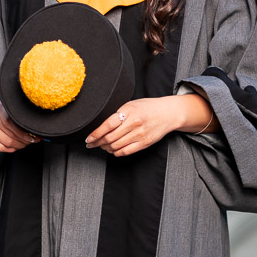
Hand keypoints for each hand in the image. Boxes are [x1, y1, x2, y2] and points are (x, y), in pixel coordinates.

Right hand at [0, 101, 37, 152]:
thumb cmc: (7, 113)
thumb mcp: (14, 111)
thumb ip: (21, 119)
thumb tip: (35, 132)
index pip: (11, 123)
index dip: (23, 132)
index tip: (32, 137)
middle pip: (10, 134)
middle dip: (23, 140)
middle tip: (31, 141)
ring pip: (7, 142)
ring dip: (18, 145)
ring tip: (24, 144)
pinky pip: (0, 147)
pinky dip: (10, 149)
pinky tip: (15, 147)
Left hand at [85, 95, 206, 156]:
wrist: (168, 113)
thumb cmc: (148, 107)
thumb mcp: (131, 104)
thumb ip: (118, 114)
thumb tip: (101, 125)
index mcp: (129, 111)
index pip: (107, 125)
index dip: (95, 134)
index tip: (88, 138)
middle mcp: (134, 124)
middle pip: (110, 138)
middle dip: (97, 143)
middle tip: (91, 144)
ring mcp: (140, 135)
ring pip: (116, 146)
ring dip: (106, 148)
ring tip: (102, 146)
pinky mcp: (144, 143)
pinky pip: (125, 151)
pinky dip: (116, 152)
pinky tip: (112, 150)